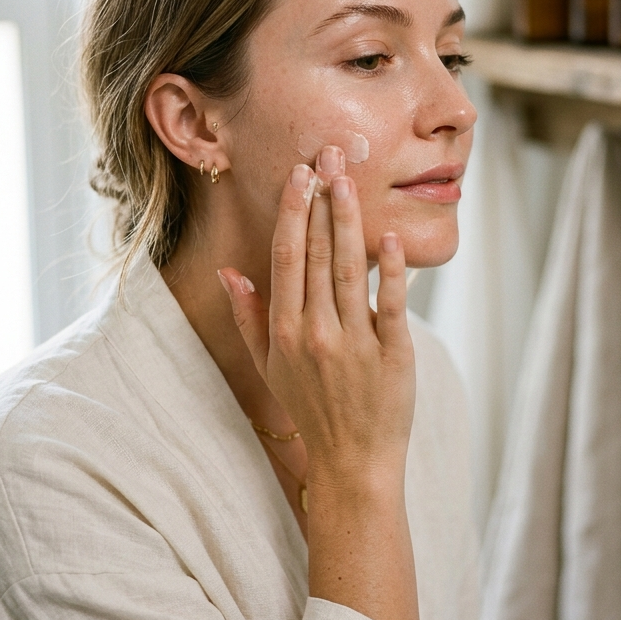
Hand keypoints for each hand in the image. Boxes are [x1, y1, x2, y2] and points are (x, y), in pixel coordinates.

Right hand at [218, 145, 415, 487]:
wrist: (352, 463)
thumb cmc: (309, 409)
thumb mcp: (268, 366)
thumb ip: (248, 317)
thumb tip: (228, 271)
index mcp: (285, 332)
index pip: (286, 260)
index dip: (293, 214)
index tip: (299, 175)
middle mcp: (316, 333)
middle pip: (318, 255)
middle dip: (322, 202)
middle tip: (330, 156)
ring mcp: (355, 344)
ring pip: (351, 271)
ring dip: (350, 222)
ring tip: (351, 181)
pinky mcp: (393, 356)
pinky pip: (391, 306)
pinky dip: (391, 271)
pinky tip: (390, 236)